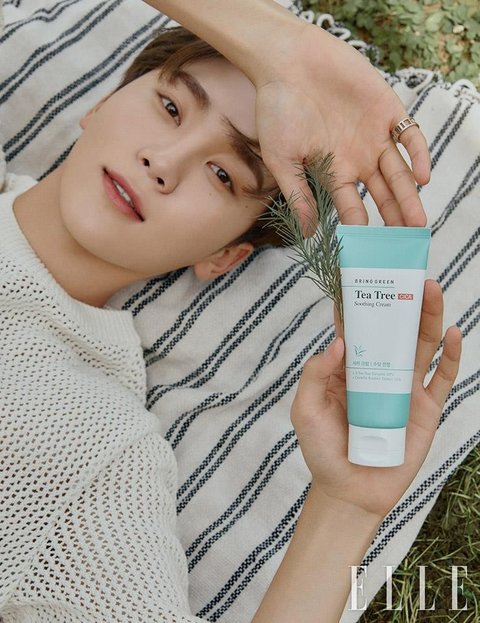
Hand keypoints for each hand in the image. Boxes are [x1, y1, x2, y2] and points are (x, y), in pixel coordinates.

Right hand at [254, 23, 430, 233]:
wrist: (287, 62)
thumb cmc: (277, 111)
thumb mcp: (282, 160)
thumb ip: (298, 195)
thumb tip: (308, 234)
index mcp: (332, 172)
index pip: (351, 209)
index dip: (359, 231)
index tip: (367, 254)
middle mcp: (356, 159)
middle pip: (382, 194)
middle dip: (393, 218)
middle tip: (404, 242)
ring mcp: (373, 136)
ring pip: (399, 172)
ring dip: (409, 196)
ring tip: (417, 222)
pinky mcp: (387, 110)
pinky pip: (408, 137)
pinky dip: (417, 155)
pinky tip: (422, 176)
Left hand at [290, 280, 461, 520]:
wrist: (348, 491)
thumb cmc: (322, 449)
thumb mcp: (306, 409)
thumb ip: (314, 374)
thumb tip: (339, 342)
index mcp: (350, 368)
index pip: (358, 328)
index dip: (361, 302)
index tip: (366, 272)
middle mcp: (380, 371)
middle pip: (395, 329)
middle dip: (402, 301)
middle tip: (408, 274)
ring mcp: (405, 389)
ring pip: (422, 346)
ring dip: (429, 318)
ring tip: (431, 290)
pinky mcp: (425, 409)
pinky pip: (442, 379)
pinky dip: (451, 356)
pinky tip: (454, 334)